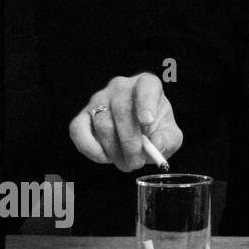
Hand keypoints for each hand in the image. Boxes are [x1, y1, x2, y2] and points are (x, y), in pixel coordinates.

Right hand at [68, 73, 182, 171]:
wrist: (136, 134)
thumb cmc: (156, 130)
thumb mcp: (170, 136)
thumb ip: (167, 140)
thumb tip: (155, 144)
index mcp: (147, 84)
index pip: (147, 86)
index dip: (146, 103)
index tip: (148, 121)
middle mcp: (121, 87)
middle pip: (122, 111)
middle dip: (130, 142)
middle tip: (137, 163)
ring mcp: (99, 99)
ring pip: (103, 124)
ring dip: (114, 150)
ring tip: (127, 164)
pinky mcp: (82, 115)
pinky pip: (78, 130)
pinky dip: (90, 148)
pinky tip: (104, 158)